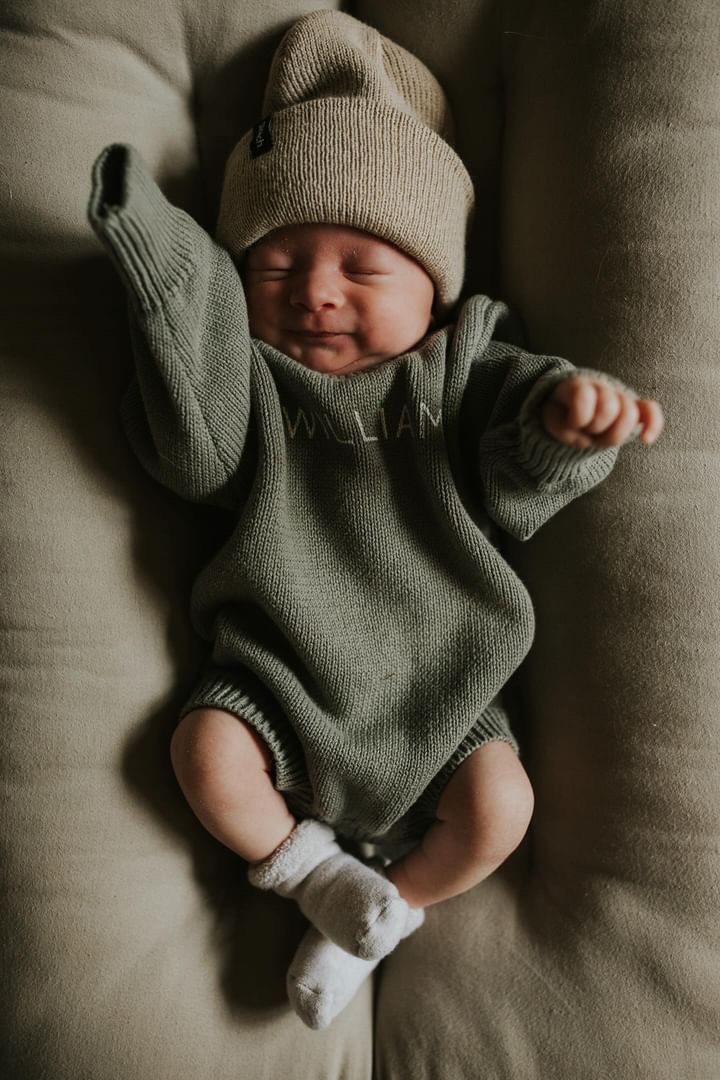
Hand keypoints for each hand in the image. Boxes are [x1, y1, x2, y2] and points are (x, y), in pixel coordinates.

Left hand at [541, 375, 664, 448]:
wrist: (570, 409)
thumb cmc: (560, 415)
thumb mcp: (550, 420)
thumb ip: (561, 429)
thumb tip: (585, 440)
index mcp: (578, 384)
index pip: (585, 396)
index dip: (578, 418)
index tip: (572, 424)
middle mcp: (601, 386)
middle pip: (610, 408)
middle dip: (596, 427)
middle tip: (588, 431)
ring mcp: (619, 396)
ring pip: (630, 414)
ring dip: (614, 435)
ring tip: (601, 437)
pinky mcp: (635, 409)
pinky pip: (651, 411)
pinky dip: (652, 425)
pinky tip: (645, 439)